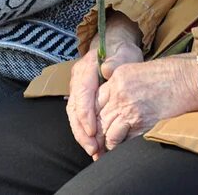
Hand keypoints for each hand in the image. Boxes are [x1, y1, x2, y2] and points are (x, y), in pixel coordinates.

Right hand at [66, 20, 143, 158]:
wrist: (114, 46)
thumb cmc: (122, 52)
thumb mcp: (124, 53)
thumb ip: (116, 61)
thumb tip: (106, 69)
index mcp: (86, 68)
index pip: (82, 92)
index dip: (86, 113)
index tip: (93, 131)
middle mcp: (77, 79)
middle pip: (74, 107)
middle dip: (82, 130)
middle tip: (93, 149)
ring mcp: (77, 88)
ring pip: (73, 115)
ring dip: (82, 135)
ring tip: (94, 151)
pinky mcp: (80, 97)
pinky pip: (78, 116)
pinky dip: (84, 132)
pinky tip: (93, 145)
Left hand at [96, 55, 197, 152]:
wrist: (189, 80)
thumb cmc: (168, 73)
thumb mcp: (137, 70)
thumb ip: (119, 83)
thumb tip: (110, 100)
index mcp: (116, 78)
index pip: (94, 100)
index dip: (92, 116)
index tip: (92, 125)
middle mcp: (119, 94)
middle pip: (98, 118)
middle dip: (95, 133)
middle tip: (95, 144)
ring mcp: (129, 109)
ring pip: (107, 132)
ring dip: (105, 142)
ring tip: (105, 150)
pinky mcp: (141, 124)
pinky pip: (122, 140)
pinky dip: (119, 147)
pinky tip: (120, 150)